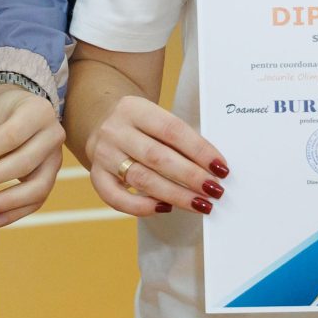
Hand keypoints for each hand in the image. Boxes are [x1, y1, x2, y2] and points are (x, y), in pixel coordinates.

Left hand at [0, 83, 64, 226]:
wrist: (20, 107)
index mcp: (37, 112)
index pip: (11, 136)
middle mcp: (53, 136)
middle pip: (25, 163)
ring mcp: (55, 159)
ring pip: (37, 188)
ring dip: (5, 203)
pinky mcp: (50, 177)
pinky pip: (36, 200)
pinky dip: (14, 213)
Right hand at [78, 93, 224, 218]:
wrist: (100, 119)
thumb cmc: (140, 123)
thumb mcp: (155, 117)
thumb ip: (178, 138)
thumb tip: (211, 167)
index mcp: (134, 109)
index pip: (172, 130)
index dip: (199, 150)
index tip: (220, 167)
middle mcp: (115, 131)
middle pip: (157, 157)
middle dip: (191, 177)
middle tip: (214, 190)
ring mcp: (103, 154)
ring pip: (142, 179)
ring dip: (175, 195)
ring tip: (199, 204)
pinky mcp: (97, 176)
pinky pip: (116, 199)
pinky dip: (141, 207)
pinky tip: (165, 208)